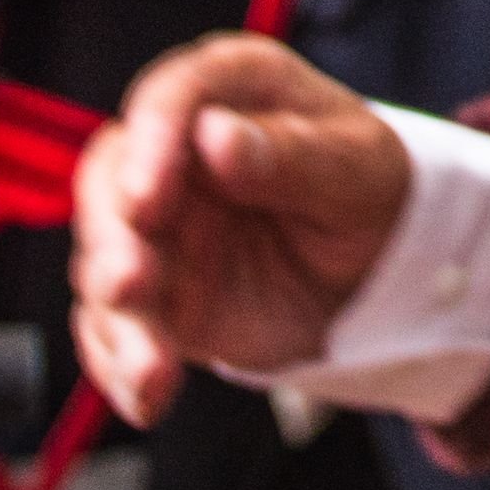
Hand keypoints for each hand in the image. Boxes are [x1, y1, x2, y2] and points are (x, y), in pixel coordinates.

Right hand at [68, 34, 410, 425]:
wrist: (382, 264)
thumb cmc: (370, 187)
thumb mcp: (355, 169)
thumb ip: (290, 154)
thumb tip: (217, 137)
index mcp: (231, 90)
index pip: (170, 99)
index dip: (149, 144)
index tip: (147, 197)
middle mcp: (175, 152)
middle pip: (111, 182)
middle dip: (113, 239)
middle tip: (130, 286)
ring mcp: (158, 225)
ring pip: (107, 263)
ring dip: (122, 321)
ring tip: (152, 373)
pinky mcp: (156, 292)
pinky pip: (118, 326)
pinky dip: (121, 364)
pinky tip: (145, 398)